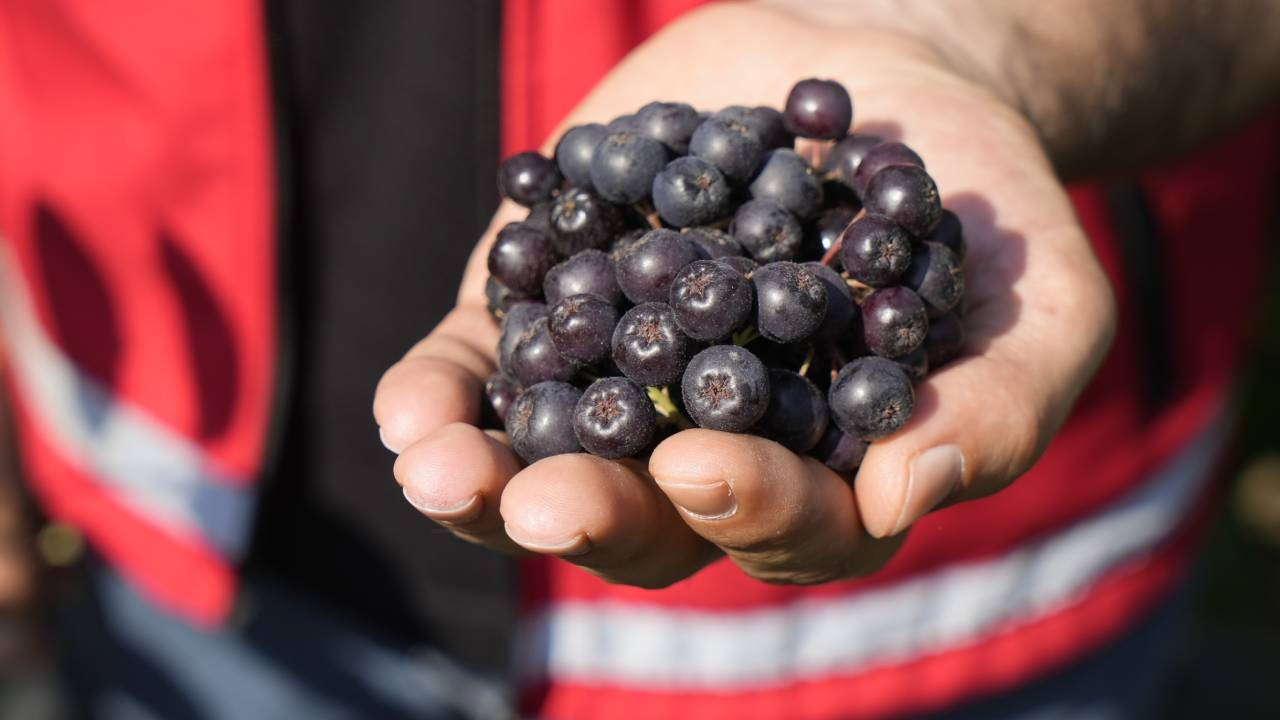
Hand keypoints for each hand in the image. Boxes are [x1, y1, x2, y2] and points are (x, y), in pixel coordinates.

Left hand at [373, 4, 1114, 585]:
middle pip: (645, 519)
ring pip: (543, 462)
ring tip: (440, 469)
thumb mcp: (1038, 308)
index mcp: (826, 479)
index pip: (787, 527)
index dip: (746, 509)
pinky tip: (410, 407)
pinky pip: (484, 372)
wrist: (880, 89)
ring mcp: (622, 387)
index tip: (701, 464)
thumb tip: (909, 494)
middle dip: (592, 513)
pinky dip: (443, 391)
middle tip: (544, 505)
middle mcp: (712, 453)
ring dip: (484, 479)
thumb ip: (999, 410)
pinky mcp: (554, 314)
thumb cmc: (978, 212)